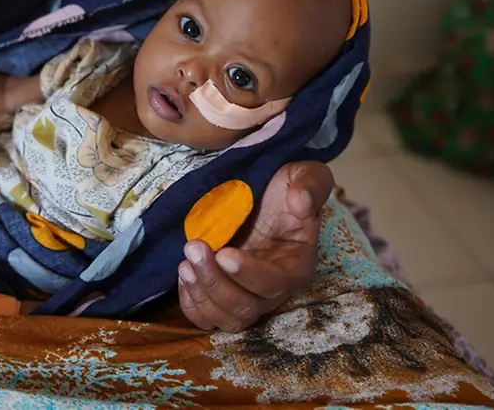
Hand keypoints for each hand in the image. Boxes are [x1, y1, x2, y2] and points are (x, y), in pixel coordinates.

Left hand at [177, 161, 332, 332]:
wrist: (259, 192)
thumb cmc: (284, 185)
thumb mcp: (304, 175)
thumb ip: (309, 185)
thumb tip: (301, 202)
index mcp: (296, 264)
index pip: (275, 284)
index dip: (249, 275)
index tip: (224, 253)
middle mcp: (272, 288)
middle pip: (246, 308)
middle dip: (216, 282)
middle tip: (195, 247)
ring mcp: (246, 294)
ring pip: (225, 318)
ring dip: (202, 293)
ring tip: (185, 262)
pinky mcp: (223, 295)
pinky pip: (206, 316)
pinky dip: (191, 302)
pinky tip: (184, 272)